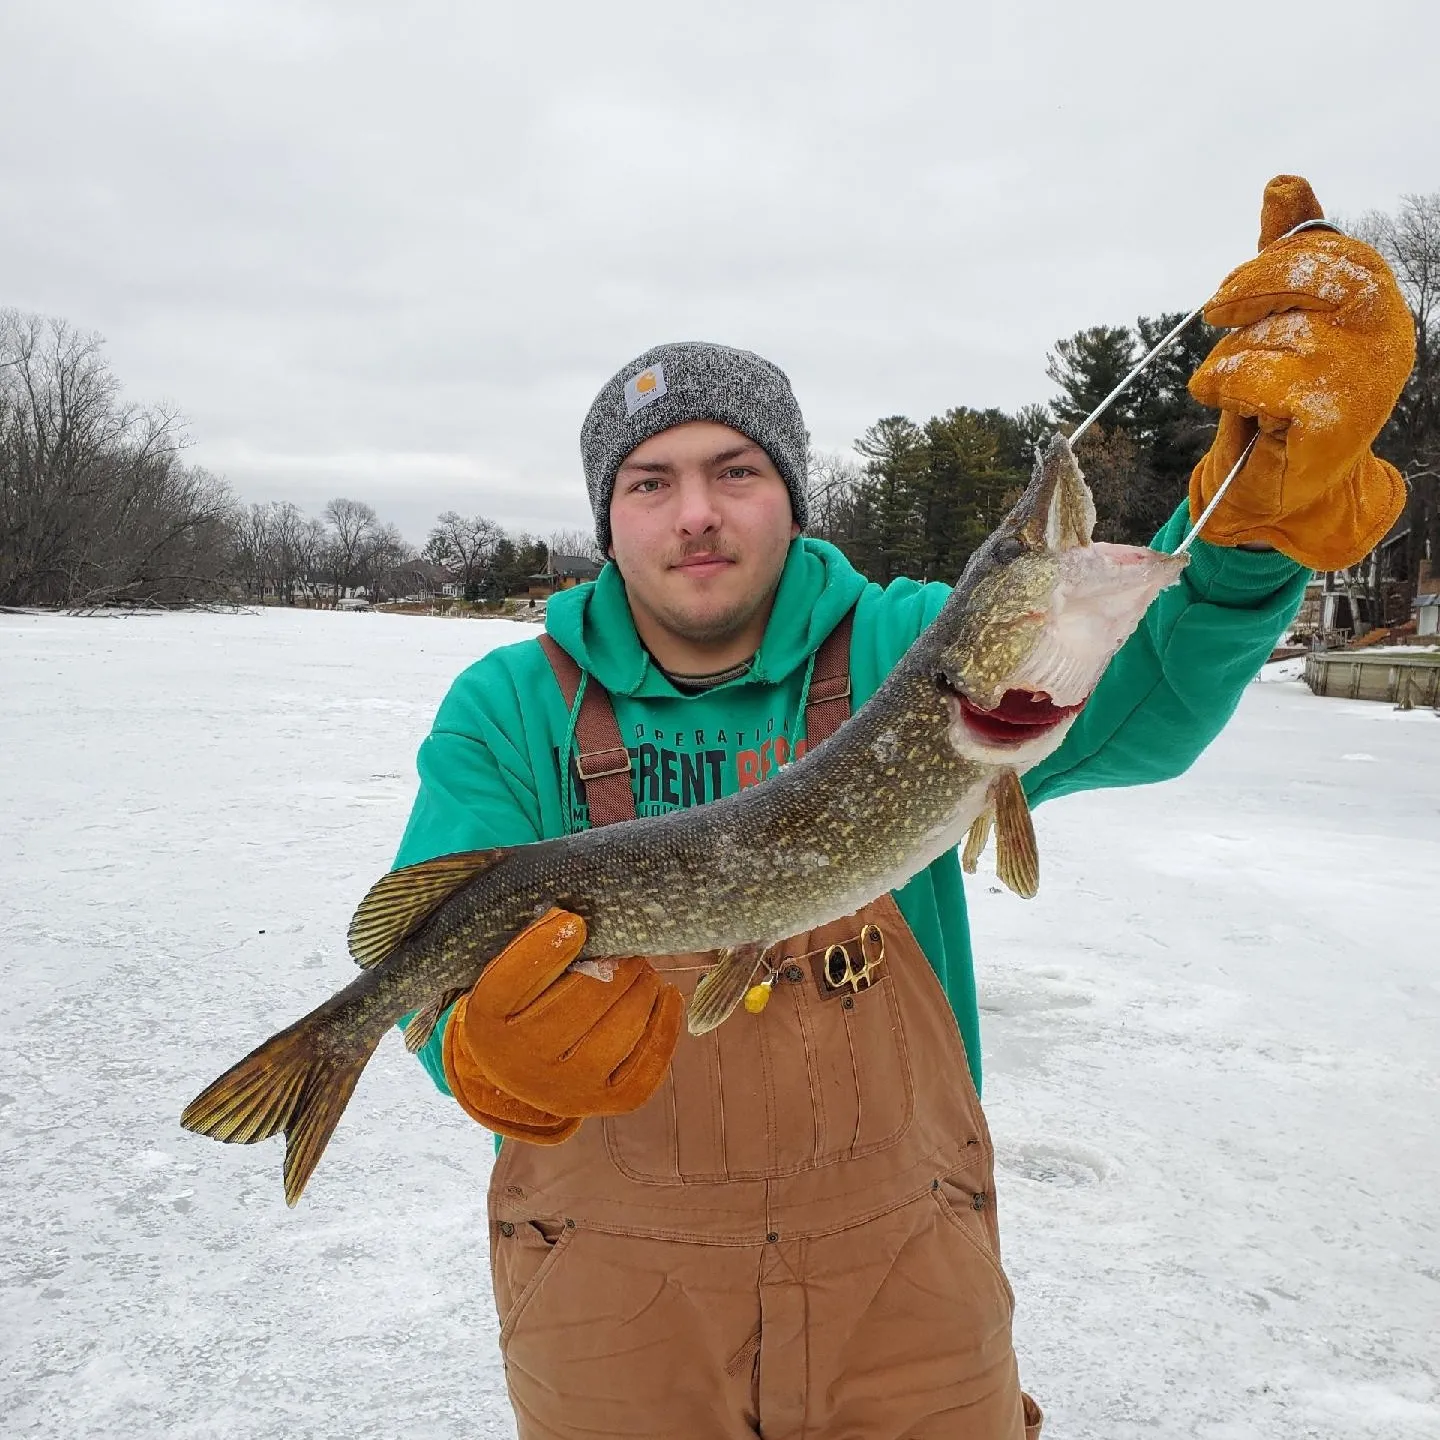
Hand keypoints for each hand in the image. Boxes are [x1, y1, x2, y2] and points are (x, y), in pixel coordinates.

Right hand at [442, 908, 682, 1132]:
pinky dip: (665, 1022)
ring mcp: (568, 1088)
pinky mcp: (608, 1102)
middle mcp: (523, 1062)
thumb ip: (529, 949)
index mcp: (487, 1022)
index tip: (575, 921)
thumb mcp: (504, 978)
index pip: (512, 978)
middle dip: (614, 965)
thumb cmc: (517, 1010)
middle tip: (627, 947)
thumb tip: (573, 920)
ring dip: (642, 988)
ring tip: (643, 969)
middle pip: (581, 999)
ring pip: (621, 1028)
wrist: (521, 1076)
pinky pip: (648, 1061)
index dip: (545, 945)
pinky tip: (667, 995)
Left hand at [1187, 174, 1414, 570]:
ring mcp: (1363, 375)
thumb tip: (1284, 181)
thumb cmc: (1281, 401)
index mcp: (1378, 307)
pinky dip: (1227, 388)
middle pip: (1312, 276)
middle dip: (1250, 290)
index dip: (1274, 261)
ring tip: (1243, 390)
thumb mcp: (1282, 318)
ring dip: (1233, 358)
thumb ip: (1285, 255)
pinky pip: (1255, 376)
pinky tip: (1241, 412)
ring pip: (1271, 332)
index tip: (1228, 291)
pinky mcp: (1330, 415)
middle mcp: (1386, 334)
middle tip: (1216, 314)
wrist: (1282, 491)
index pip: (1334, 252)